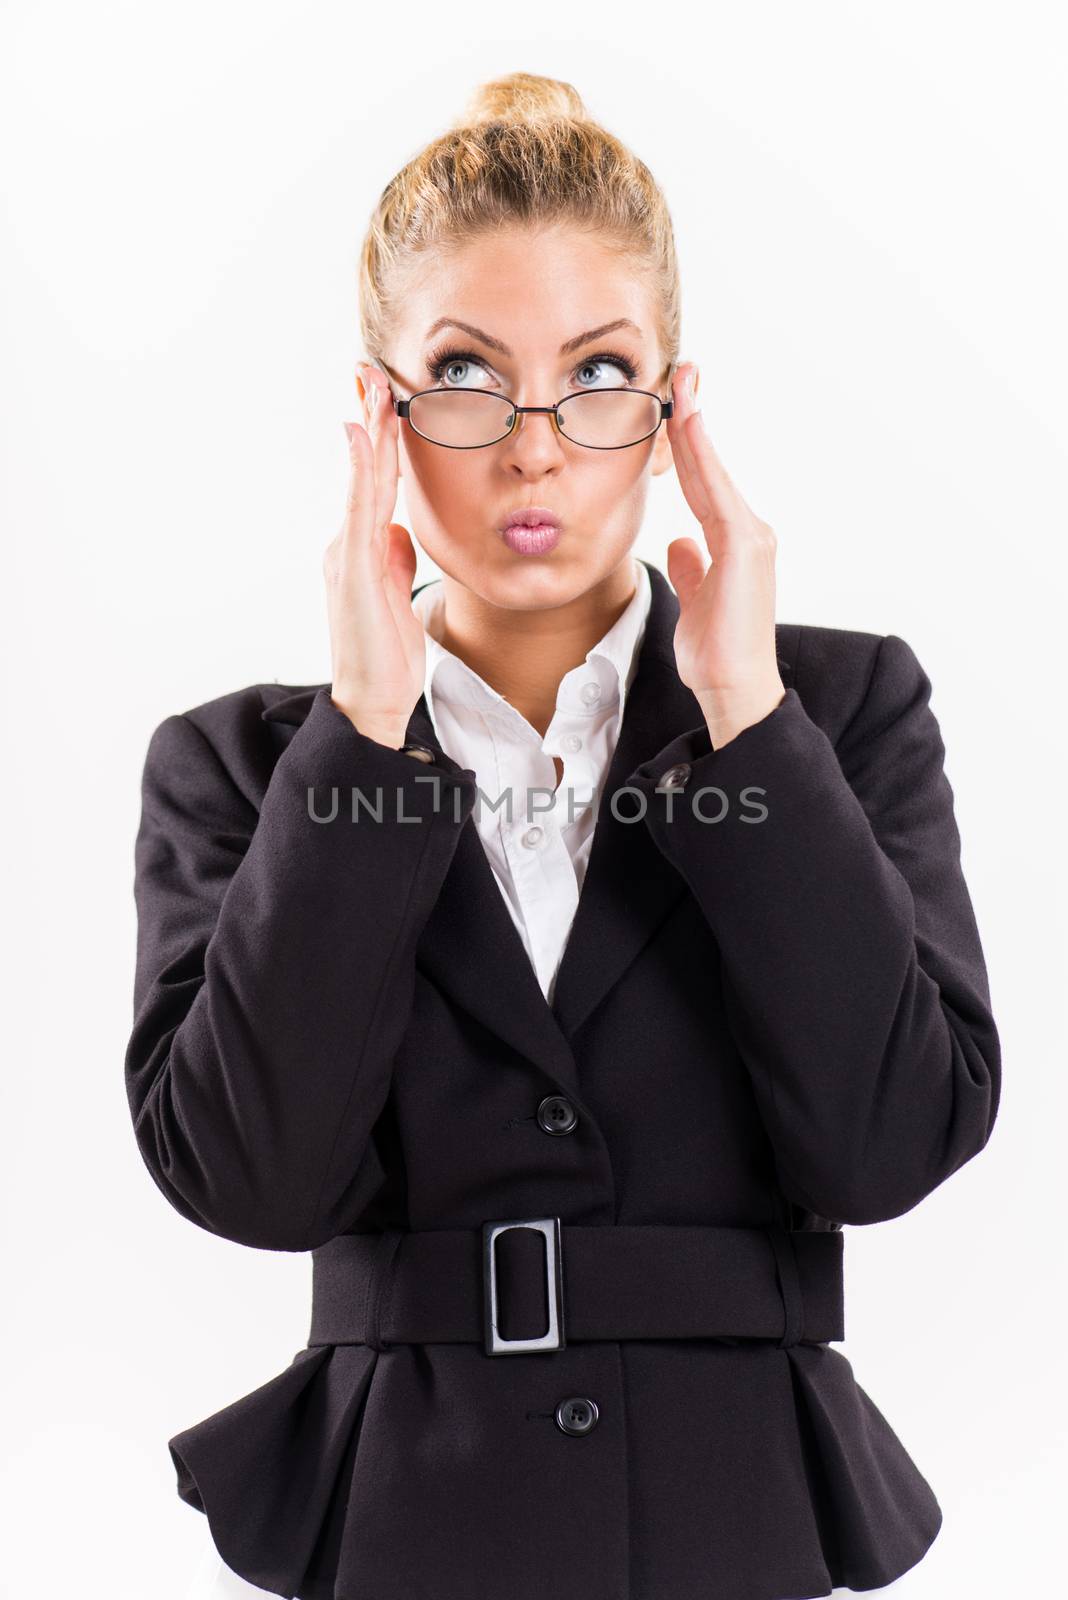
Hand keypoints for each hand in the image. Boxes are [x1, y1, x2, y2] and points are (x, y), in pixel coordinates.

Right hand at [324, 363, 423, 746]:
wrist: (371, 701)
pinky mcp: (353, 568)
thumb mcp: (397, 595)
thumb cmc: (385, 655)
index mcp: (363, 549)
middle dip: (371, 416)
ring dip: (371, 428)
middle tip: (371, 367)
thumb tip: (401, 532)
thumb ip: (396, 560)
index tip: (384, 397)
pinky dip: (361, 466)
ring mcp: (348, 553)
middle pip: (367, 468)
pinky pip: (361, 506)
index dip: (381, 438)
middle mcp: (349, 543)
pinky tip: (364, 434)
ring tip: (374, 383)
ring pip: (366, 478)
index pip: (377, 481)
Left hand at [664, 362, 785, 746]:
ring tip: (682, 384)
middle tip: (683, 371)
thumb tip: (680, 543)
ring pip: (713, 473)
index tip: (677, 403)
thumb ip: (691, 567)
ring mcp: (750, 538)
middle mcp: (748, 532)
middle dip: (694, 417)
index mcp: (734, 543)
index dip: (689, 442)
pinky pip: (715, 493)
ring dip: (695, 427)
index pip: (704, 483)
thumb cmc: (716, 653)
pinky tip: (687, 427)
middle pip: (712, 467)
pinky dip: (702, 458)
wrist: (734, 686)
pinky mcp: (744, 548)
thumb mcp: (694, 601)